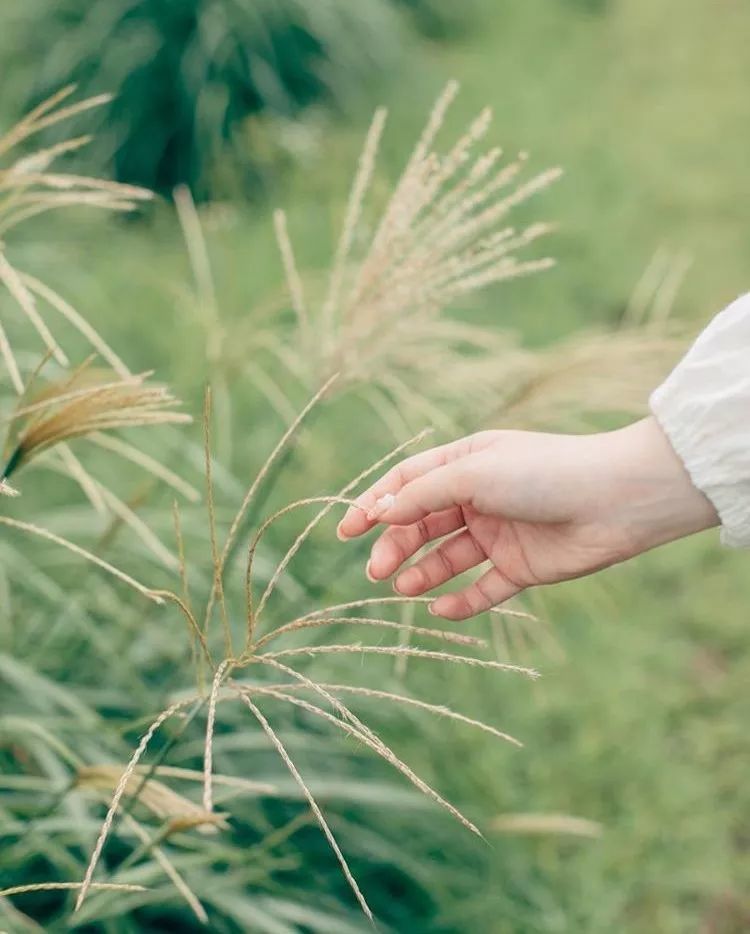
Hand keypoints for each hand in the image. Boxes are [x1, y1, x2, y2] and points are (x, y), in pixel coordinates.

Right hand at [337, 417, 717, 619]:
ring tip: (402, 588)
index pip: (408, 483)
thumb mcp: (473, 474)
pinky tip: (439, 609)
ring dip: (422, 572)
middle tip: (375, 570)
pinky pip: (483, 588)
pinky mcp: (522, 566)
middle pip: (423, 523)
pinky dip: (460, 600)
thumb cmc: (543, 472)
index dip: (375, 504)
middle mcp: (480, 496)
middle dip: (396, 544)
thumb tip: (379, 512)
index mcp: (466, 462)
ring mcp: (501, 532)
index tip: (347, 531)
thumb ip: (423, 495)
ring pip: (448, 557)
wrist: (616, 500)